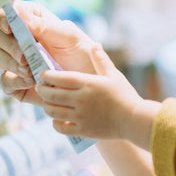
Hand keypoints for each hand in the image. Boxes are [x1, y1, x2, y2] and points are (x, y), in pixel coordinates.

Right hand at [0, 0, 96, 103]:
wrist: (89, 85)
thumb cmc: (83, 55)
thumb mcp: (69, 37)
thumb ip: (43, 25)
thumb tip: (17, 11)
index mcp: (32, 21)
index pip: (5, 10)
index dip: (0, 15)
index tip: (8, 26)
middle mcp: (19, 39)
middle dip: (10, 45)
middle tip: (25, 56)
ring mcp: (15, 61)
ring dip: (11, 63)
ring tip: (30, 70)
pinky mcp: (16, 83)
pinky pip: (4, 81)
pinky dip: (15, 81)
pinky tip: (31, 82)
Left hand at [36, 44, 157, 144]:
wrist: (134, 119)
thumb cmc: (125, 95)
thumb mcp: (113, 75)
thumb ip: (101, 60)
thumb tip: (95, 44)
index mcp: (88, 84)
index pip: (58, 78)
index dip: (46, 75)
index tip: (43, 74)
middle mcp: (81, 100)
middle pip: (51, 94)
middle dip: (42, 89)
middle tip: (41, 87)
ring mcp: (80, 116)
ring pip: (52, 111)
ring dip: (46, 105)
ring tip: (48, 102)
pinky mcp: (82, 130)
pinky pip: (60, 127)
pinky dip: (55, 123)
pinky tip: (58, 118)